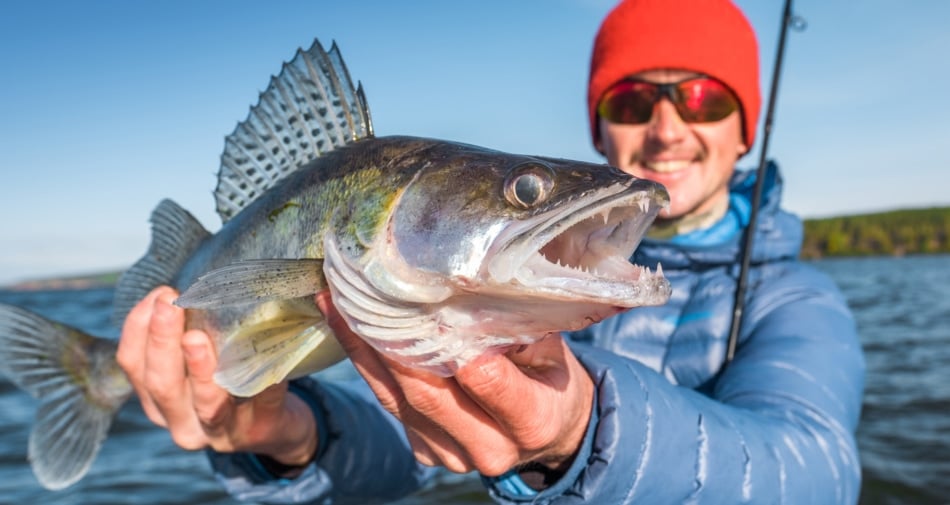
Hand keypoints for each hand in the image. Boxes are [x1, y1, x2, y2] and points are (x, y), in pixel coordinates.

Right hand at [116, 286, 317, 467]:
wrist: (275, 427)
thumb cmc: (229, 386)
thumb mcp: (200, 366)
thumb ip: (188, 334)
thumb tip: (188, 284)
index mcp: (160, 402)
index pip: (133, 365)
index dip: (138, 329)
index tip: (158, 295)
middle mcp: (183, 422)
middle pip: (162, 385)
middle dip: (161, 341)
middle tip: (170, 304)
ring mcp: (223, 430)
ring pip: (205, 402)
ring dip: (198, 369)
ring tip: (196, 338)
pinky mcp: (262, 428)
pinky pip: (261, 402)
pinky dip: (263, 383)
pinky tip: (267, 364)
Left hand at [314, 291, 593, 476]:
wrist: (550, 429)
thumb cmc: (551, 375)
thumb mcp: (553, 349)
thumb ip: (517, 326)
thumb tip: (473, 284)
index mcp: (532, 421)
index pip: (488, 381)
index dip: (455, 346)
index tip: (426, 303)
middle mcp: (490, 448)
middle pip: (429, 394)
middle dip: (390, 342)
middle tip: (361, 290)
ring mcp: (452, 456)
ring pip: (397, 400)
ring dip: (363, 348)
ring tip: (336, 299)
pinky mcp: (425, 451)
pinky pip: (389, 405)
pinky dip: (366, 364)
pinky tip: (347, 325)